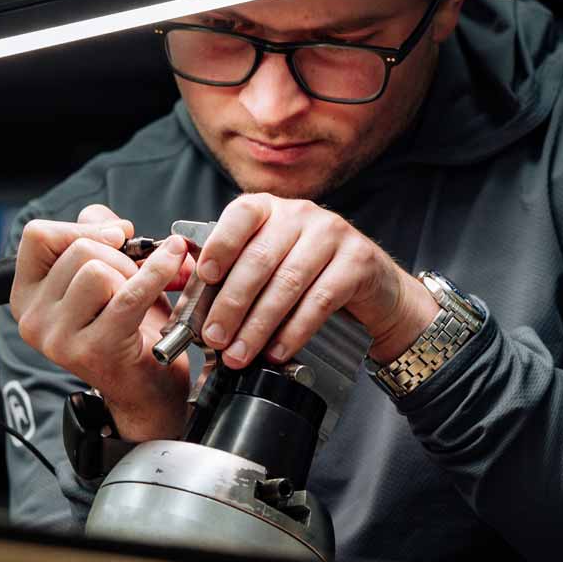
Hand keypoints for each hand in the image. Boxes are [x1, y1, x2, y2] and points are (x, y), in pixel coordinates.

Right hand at [9, 204, 193, 440]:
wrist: (148, 389)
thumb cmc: (129, 327)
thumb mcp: (107, 274)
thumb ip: (98, 236)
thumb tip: (111, 223)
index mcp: (26, 296)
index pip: (37, 235)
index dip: (79, 227)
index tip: (115, 238)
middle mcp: (33, 319)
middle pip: (77, 250)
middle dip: (119, 256)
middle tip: (135, 280)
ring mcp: (58, 338)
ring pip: (97, 269)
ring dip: (132, 275)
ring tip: (139, 297)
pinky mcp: (93, 349)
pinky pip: (128, 294)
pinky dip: (156, 273)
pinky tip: (175, 264)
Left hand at [194, 194, 438, 369]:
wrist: (371, 283)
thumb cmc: (308, 273)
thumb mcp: (269, 260)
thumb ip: (233, 273)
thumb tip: (191, 304)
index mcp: (270, 208)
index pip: (241, 215)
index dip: (220, 246)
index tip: (205, 277)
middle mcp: (301, 214)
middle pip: (260, 259)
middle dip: (232, 304)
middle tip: (215, 337)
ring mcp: (332, 234)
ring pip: (287, 283)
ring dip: (258, 325)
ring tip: (239, 353)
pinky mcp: (357, 261)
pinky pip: (319, 301)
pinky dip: (294, 331)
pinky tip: (277, 350)